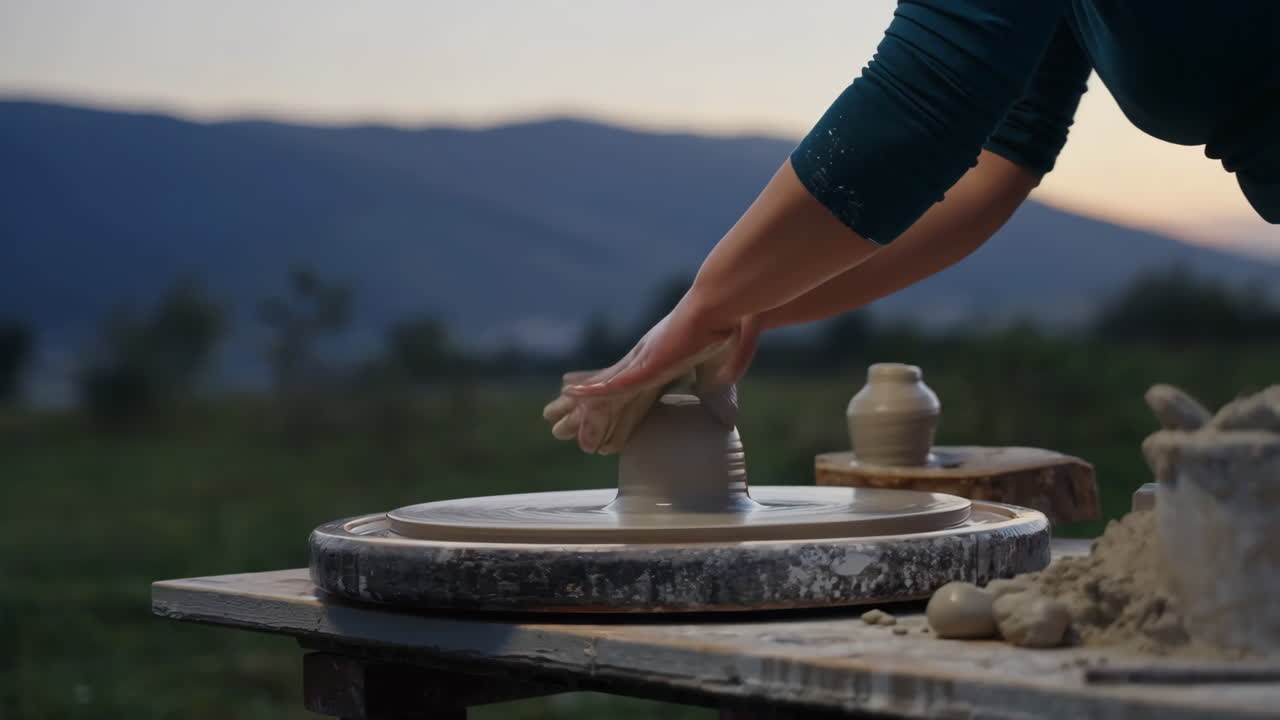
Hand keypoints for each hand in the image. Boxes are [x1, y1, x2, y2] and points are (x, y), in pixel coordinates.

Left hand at [542, 308, 760, 453]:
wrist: (728, 303)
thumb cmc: (731, 324)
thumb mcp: (725, 365)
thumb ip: (721, 386)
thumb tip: (727, 412)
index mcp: (663, 358)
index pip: (631, 388)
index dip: (612, 404)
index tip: (596, 413)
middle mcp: (646, 356)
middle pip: (607, 388)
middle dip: (582, 406)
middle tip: (553, 416)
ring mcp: (645, 358)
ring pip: (605, 388)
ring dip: (579, 404)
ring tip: (552, 415)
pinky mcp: (649, 360)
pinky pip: (617, 381)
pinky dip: (594, 389)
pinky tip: (571, 394)